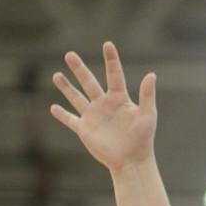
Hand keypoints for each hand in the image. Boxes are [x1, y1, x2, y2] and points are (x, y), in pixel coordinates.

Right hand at [49, 42, 157, 173]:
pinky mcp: (85, 130)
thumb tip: (152, 75)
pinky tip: (53, 107)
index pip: (114, 75)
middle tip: (69, 54)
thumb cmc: (143, 138)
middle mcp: (104, 104)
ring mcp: (93, 116)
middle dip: (79, 69)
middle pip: (89, 82)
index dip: (111, 60)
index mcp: (119, 99)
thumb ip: (147, 95)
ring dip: (66, 87)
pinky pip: (71, 120)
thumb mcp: (147, 115)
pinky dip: (62, 115)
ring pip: (76, 98)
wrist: (132, 161)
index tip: (107, 44)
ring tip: (56, 75)